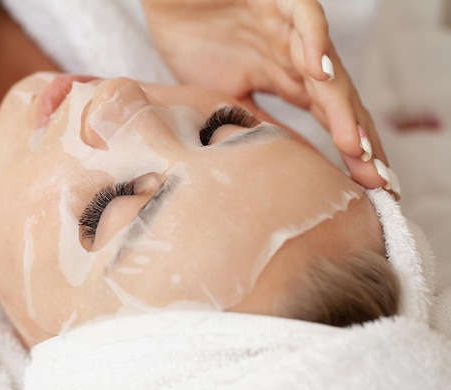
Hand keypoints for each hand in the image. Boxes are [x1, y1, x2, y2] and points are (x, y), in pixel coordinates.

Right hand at [142, 0, 399, 197]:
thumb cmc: (193, 39)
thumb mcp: (222, 93)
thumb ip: (250, 120)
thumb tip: (273, 160)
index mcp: (286, 78)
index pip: (327, 119)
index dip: (348, 152)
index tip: (363, 191)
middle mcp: (296, 56)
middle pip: (338, 102)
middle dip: (360, 141)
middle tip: (376, 182)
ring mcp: (289, 29)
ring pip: (327, 68)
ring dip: (343, 108)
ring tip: (356, 146)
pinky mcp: (277, 0)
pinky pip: (303, 18)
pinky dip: (313, 43)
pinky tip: (321, 73)